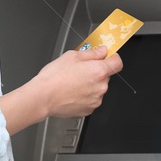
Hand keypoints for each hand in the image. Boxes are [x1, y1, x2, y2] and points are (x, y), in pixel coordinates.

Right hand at [0, 45, 122, 135]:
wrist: (43, 97)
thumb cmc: (54, 77)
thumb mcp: (72, 56)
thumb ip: (91, 53)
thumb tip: (102, 51)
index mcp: (99, 71)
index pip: (118, 62)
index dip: (112, 58)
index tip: (106, 57)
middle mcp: (101, 87)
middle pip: (106, 76)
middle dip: (96, 72)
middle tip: (80, 70)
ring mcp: (96, 100)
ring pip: (98, 88)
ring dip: (90, 84)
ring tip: (73, 82)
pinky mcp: (88, 110)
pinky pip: (91, 99)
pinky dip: (84, 96)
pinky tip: (72, 92)